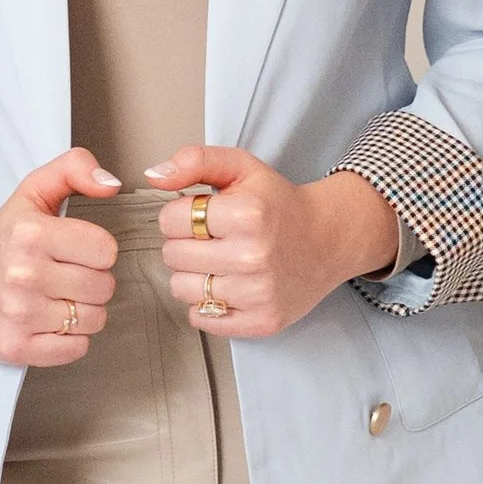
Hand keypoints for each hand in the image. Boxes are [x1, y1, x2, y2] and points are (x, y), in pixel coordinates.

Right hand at [0, 148, 123, 366]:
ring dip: (83, 311)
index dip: (96, 250)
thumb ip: (74, 168)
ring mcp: (17, 315)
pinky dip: (71, 338)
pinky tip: (49, 321)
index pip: (106, 250)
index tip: (75, 249)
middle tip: (65, 274)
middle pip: (104, 287)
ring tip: (56, 297)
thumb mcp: (34, 191)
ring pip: (95, 320)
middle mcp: (21, 275)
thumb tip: (111, 184)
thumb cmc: (5, 236)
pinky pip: (77, 349)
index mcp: (30, 234)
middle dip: (92, 281)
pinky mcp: (15, 347)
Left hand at [144, 149, 399, 338]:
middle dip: (184, 243)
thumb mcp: (240, 167)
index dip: (179, 215)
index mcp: (247, 214)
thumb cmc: (278, 203)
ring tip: (217, 261)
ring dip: (192, 274)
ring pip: (181, 289)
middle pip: (172, 256)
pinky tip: (226, 285)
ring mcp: (259, 293)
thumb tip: (154, 176)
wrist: (328, 238)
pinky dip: (205, 304)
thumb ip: (194, 161)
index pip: (170, 220)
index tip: (200, 215)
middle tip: (210, 238)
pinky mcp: (263, 322)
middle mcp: (253, 256)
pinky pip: (201, 319)